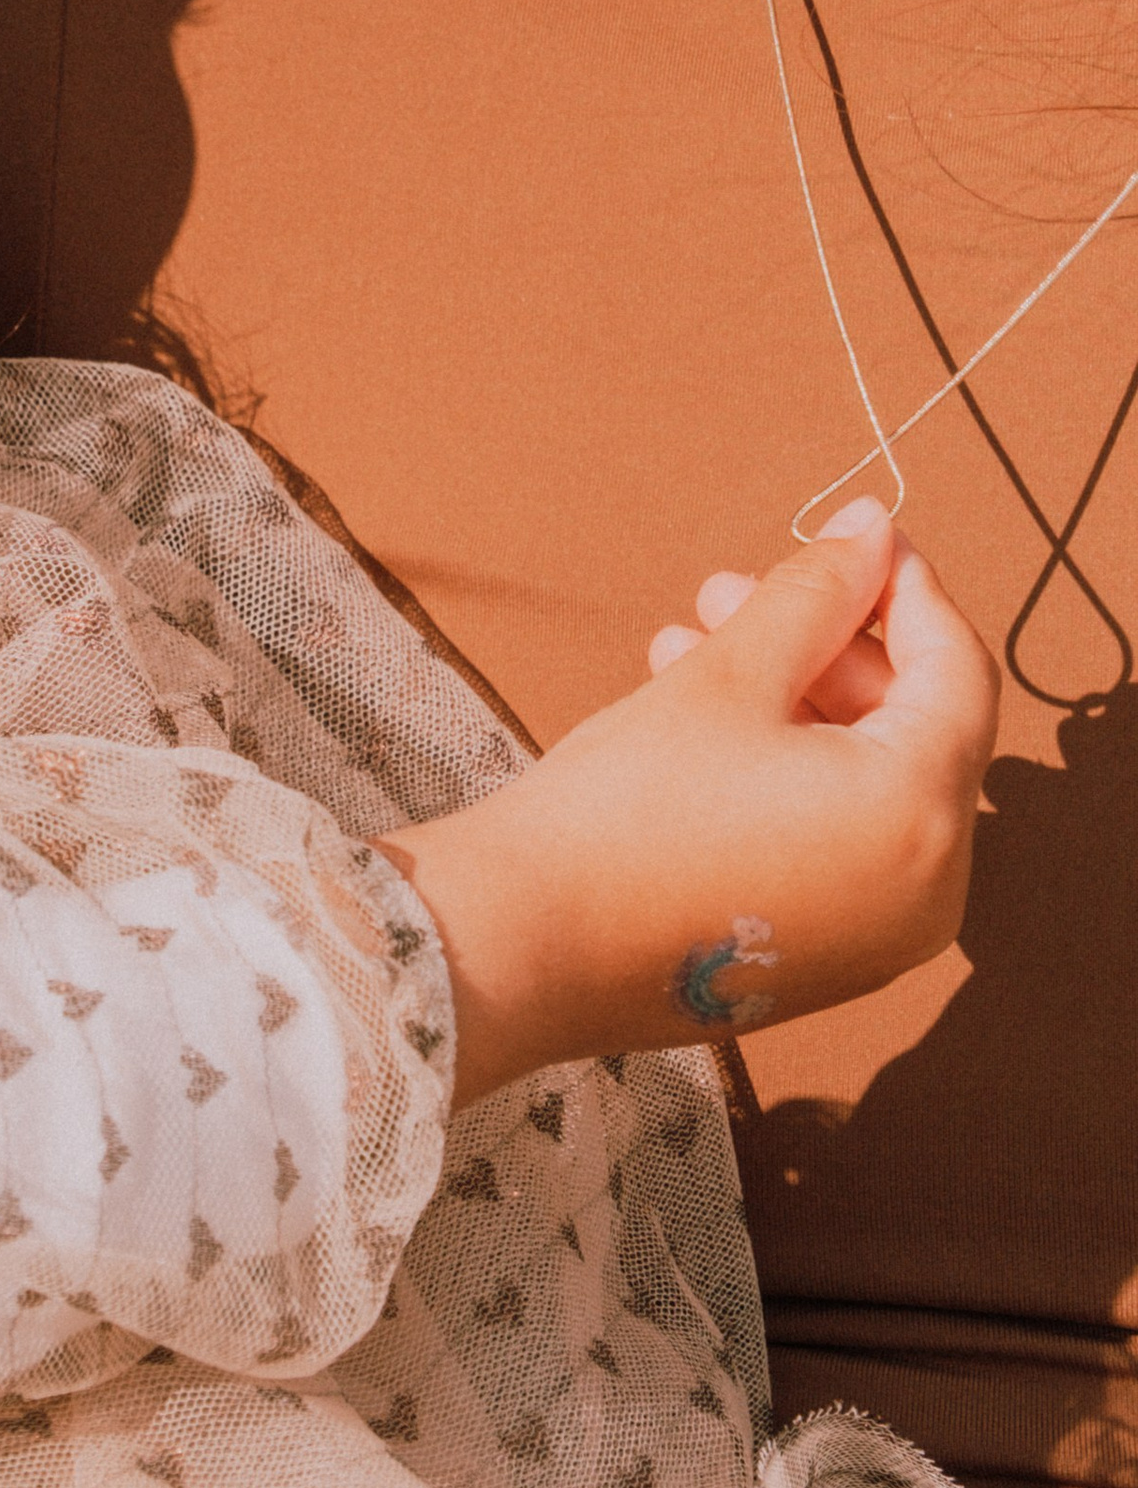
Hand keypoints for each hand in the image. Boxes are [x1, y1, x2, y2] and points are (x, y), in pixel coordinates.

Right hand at [379, 500, 997, 1103]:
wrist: (529, 946)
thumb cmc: (628, 810)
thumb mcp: (727, 676)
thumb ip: (815, 594)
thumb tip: (872, 528)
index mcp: (919, 818)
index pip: (957, 672)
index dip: (906, 588)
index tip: (852, 535)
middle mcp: (928, 894)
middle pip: (913, 727)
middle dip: (826, 645)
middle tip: (733, 591)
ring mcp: (881, 938)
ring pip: (868, 781)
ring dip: (795, 700)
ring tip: (689, 645)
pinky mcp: (828, 959)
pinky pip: (841, 839)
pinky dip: (793, 771)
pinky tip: (701, 722)